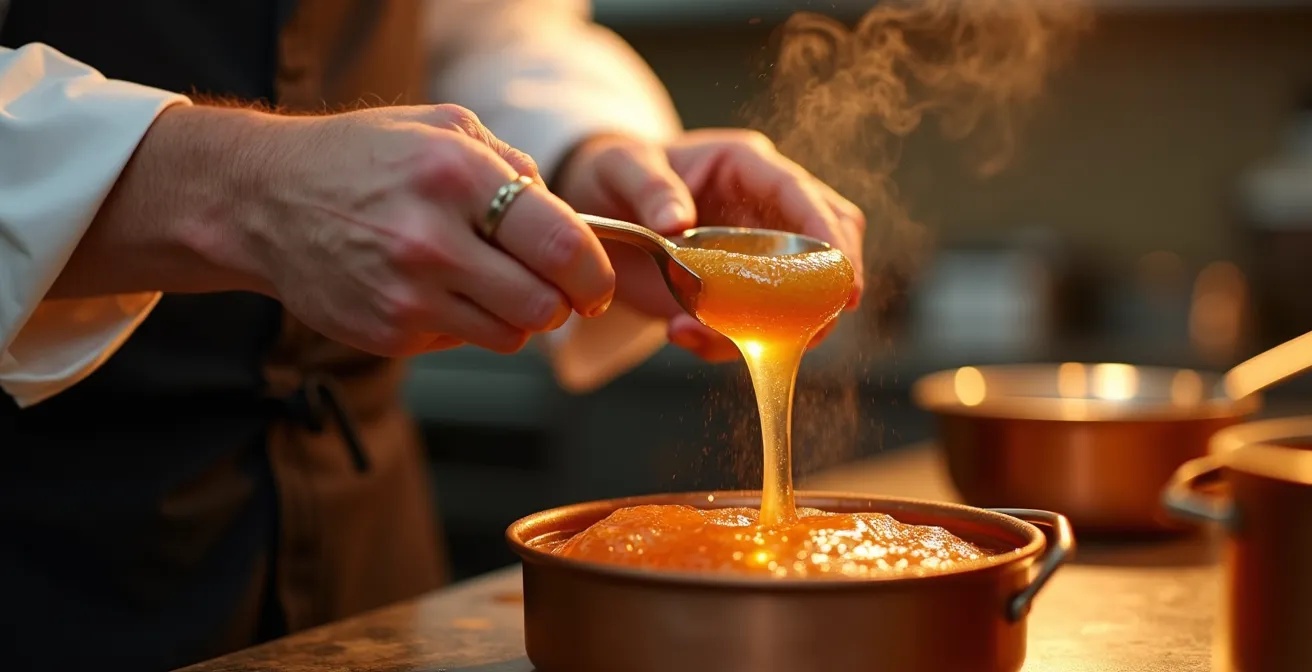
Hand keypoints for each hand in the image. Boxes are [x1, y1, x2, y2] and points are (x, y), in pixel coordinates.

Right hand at [230, 105, 614, 355]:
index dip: (594, 271)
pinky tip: (440, 291)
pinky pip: (465, 343)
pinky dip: (469, 324)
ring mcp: (408, 295)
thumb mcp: (441, 127)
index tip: (597, 280)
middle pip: (545, 304)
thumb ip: (511, 163)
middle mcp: (433, 241)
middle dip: (564, 300)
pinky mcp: (389, 333)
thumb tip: (566, 214)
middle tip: (557, 288)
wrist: (265, 201)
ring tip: (492, 283)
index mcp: (456, 177)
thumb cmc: (361, 158)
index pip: (560, 244)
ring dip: (519, 315)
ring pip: (512, 334)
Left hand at [553, 130, 864, 360]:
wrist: (597, 209)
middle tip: (811, 330)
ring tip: (694, 331)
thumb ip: (650, 187)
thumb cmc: (614, 173)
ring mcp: (753, 254)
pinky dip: (724, 341)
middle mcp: (763, 209)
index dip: (831, 238)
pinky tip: (679, 333)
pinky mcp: (734, 292)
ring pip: (797, 294)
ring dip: (767, 327)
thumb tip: (678, 222)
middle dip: (826, 291)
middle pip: (827, 245)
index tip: (844, 283)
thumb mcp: (621, 166)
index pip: (804, 197)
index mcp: (747, 166)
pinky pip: (752, 324)